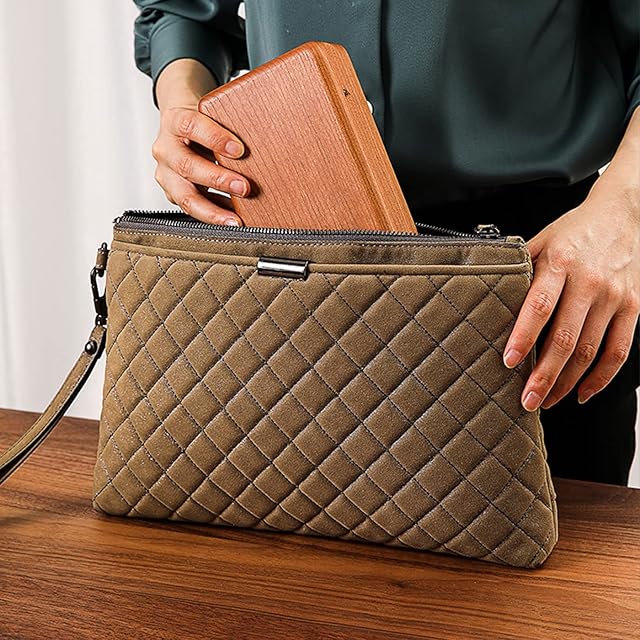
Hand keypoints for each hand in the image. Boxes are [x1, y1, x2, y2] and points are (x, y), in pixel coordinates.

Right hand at [153, 59, 249, 224]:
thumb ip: (231, 124)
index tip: (240, 150)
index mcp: (175, 122)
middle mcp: (166, 149)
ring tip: (236, 220)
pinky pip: (192, 209)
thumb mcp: (211, 114)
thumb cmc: (201, 122)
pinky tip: (231, 220)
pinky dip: (213, 215)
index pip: (191, 126)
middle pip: (188, 166)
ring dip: (213, 210)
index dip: (215, 138)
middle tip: (245, 187)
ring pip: (185, 197)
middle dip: (218, 180)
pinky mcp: (172, 194)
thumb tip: (270, 137)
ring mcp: (166, 175)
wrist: (177, 128)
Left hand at [502, 176, 639, 410]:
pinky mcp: (633, 308)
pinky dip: (601, 377)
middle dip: (544, 375)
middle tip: (527, 400)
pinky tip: (582, 392)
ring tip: (547, 400)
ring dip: (567, 382)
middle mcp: (589, 282)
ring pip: (590, 350)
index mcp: (560, 263)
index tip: (508, 362)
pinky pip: (619, 350)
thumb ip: (519, 269)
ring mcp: (614, 297)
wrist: (624, 214)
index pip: (539, 306)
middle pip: (566, 338)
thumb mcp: (541, 240)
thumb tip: (486, 296)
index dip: (524, 337)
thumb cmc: (574, 231)